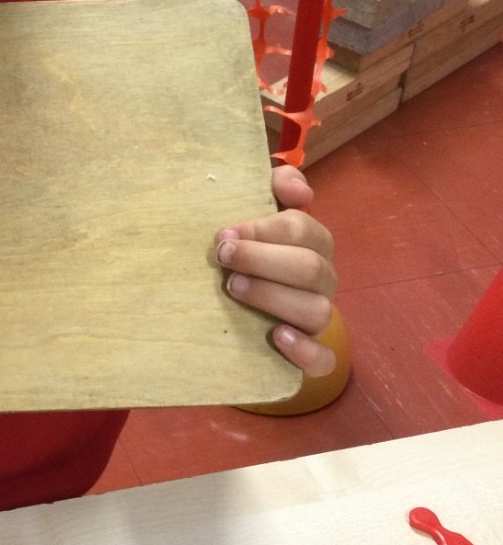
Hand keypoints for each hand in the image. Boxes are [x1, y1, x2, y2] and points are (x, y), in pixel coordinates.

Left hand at [215, 165, 337, 376]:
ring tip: (234, 289)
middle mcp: (322, 279)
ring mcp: (319, 317)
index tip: (224, 234)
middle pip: (311, 268)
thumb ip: (277, 185)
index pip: (301, 229)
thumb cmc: (250, 249)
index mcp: (312, 243)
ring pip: (316, 311)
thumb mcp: (259, 209)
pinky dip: (304, 350)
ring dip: (274, 298)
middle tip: (222, 258)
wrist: (244, 308)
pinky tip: (277, 337)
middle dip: (263, 260)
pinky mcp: (312, 355)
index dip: (262, 229)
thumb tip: (299, 191)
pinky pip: (322, 359)